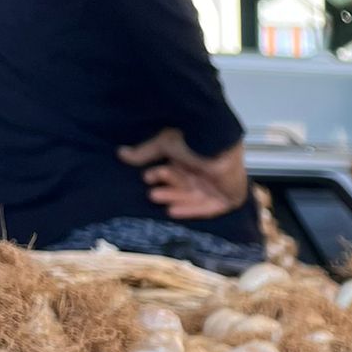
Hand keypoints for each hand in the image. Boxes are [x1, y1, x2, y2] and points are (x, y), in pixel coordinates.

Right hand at [120, 135, 247, 218]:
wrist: (216, 143)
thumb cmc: (193, 139)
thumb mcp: (164, 144)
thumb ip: (145, 152)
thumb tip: (121, 153)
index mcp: (198, 156)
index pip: (180, 172)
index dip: (163, 176)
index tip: (146, 177)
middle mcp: (209, 171)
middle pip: (186, 186)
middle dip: (169, 190)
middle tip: (152, 194)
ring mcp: (220, 184)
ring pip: (195, 196)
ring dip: (175, 197)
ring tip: (156, 197)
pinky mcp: (230, 196)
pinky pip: (210, 208)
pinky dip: (192, 209)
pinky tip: (173, 211)